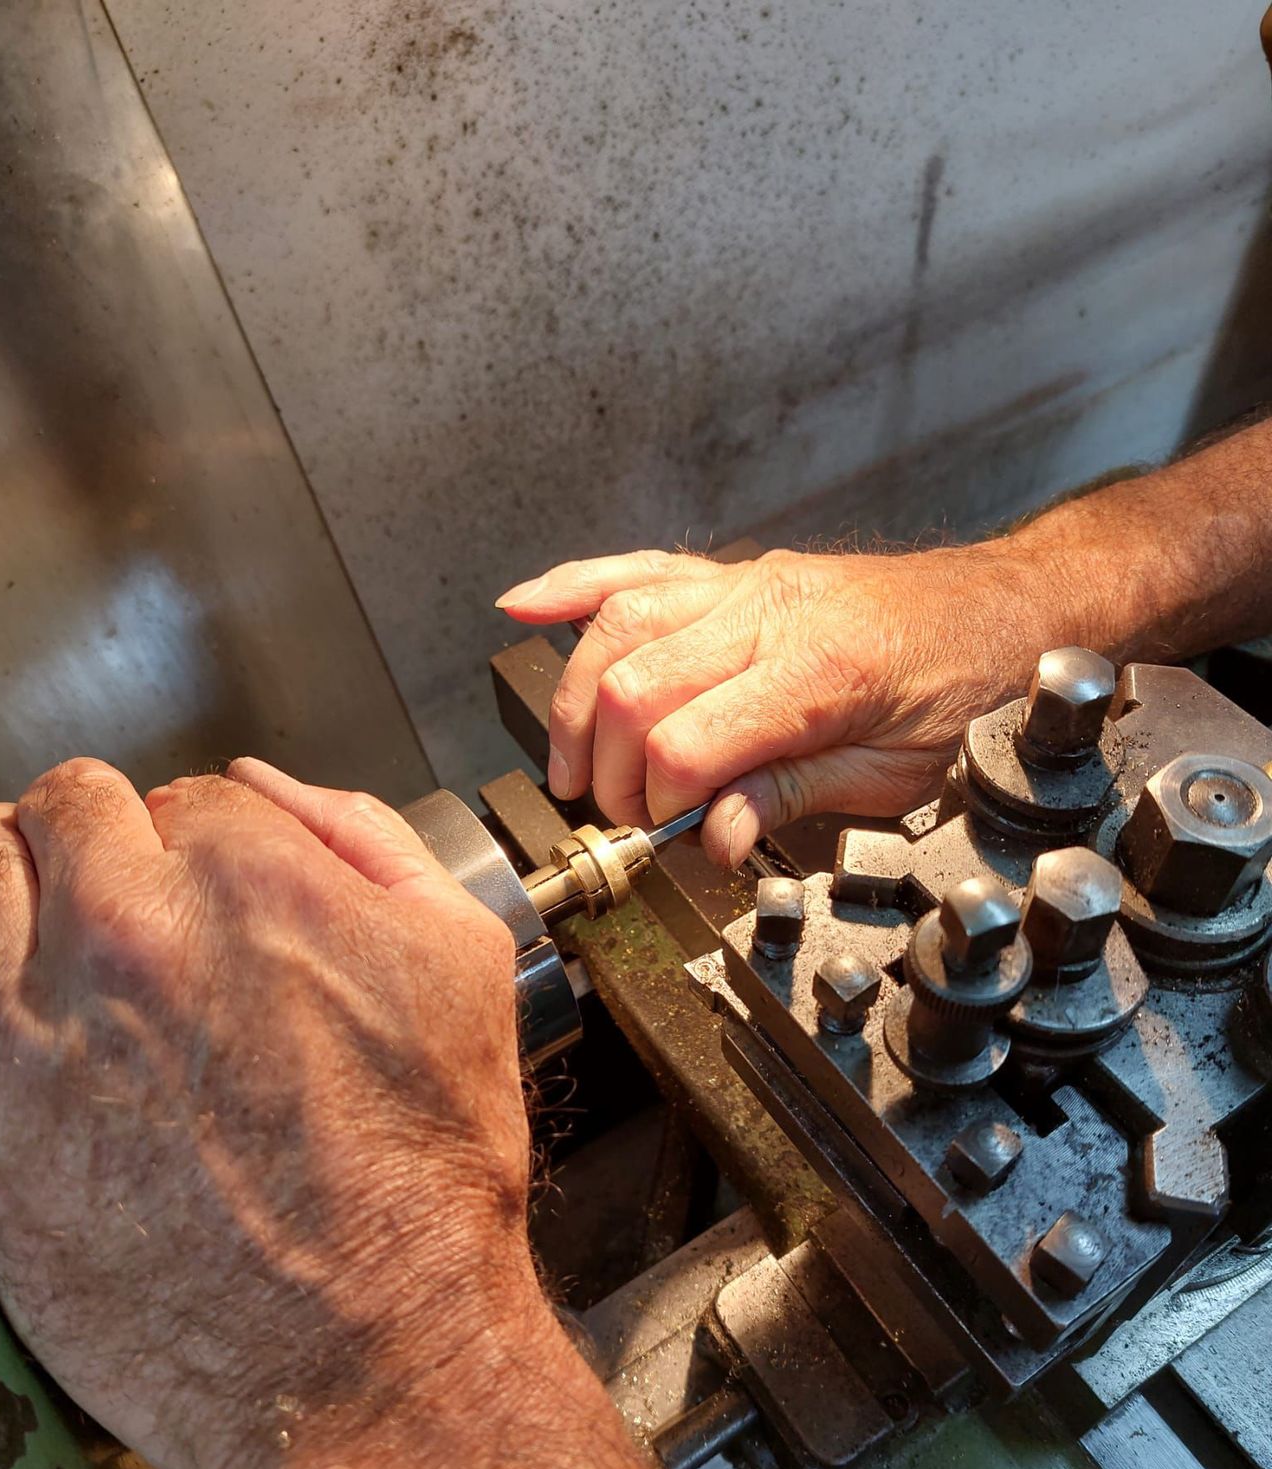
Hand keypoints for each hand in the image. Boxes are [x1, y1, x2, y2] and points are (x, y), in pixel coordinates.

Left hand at [0, 757, 532, 1468]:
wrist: (364, 1356)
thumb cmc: (423, 1175)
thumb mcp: (463, 968)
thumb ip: (368, 843)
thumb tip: (273, 788)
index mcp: (256, 883)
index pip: (189, 797)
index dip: (208, 849)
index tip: (216, 904)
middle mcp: (133, 934)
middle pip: (70, 808)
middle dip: (106, 844)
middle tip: (133, 910)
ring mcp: (38, 1024)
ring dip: (16, 882)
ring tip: (58, 944)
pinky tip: (26, 1010)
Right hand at [498, 543, 1053, 864]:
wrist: (1003, 611)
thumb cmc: (964, 690)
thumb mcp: (897, 775)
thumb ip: (793, 797)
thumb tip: (714, 838)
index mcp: (819, 673)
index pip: (690, 743)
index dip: (661, 803)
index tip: (670, 835)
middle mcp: (771, 615)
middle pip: (634, 686)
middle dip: (608, 765)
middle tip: (622, 814)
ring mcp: (747, 585)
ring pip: (619, 626)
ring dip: (574, 699)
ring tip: (566, 760)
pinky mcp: (736, 574)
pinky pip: (639, 569)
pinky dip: (575, 588)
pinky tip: (526, 604)